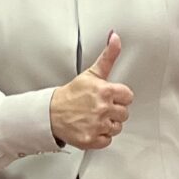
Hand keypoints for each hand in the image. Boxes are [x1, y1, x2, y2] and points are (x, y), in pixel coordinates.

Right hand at [49, 34, 130, 148]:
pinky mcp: (91, 139)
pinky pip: (107, 140)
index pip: (128, 96)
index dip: (119, 97)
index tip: (109, 97)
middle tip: (99, 108)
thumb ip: (108, 56)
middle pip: (124, 114)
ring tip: (95, 118)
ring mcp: (97, 125)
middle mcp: (102, 108)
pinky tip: (92, 128)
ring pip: (117, 128)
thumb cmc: (71, 94)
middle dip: (113, 111)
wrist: (51, 113)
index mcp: (105, 91)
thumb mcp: (91, 73)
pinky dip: (100, 137)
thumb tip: (115, 37)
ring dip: (108, 124)